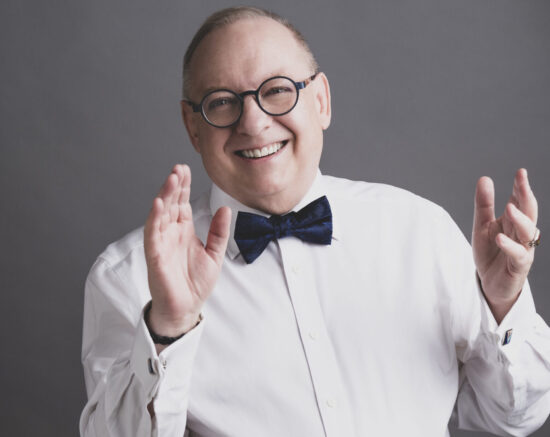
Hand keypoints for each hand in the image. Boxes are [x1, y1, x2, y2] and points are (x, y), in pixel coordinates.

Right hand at [144, 164, 230, 338]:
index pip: (181, 203)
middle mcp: (171, 233)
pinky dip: (154, 218)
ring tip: (171, 179)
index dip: (183, 186)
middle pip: (170, 203)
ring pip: (160, 214)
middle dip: (174, 185)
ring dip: (164, 196)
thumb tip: (225, 209)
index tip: (186, 169)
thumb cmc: (196, 283)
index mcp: (183, 230)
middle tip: (179, 168)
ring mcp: (161, 242)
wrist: (187, 307)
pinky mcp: (155, 254)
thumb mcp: (215, 254)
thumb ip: (219, 232)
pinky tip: (159, 203)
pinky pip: (153, 233)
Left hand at [472, 168, 538, 322]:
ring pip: (527, 232)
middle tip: (521, 180)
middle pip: (528, 212)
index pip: (520, 201)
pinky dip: (510, 246)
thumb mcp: (482, 226)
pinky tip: (500, 237)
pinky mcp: (518, 266)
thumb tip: (485, 178)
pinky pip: (518, 255)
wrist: (491, 284)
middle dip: (526, 195)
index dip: (520, 187)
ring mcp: (523, 249)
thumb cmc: (491, 253)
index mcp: (513, 221)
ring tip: (509, 208)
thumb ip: (484, 205)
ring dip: (520, 219)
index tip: (520, 172)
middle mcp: (521, 233)